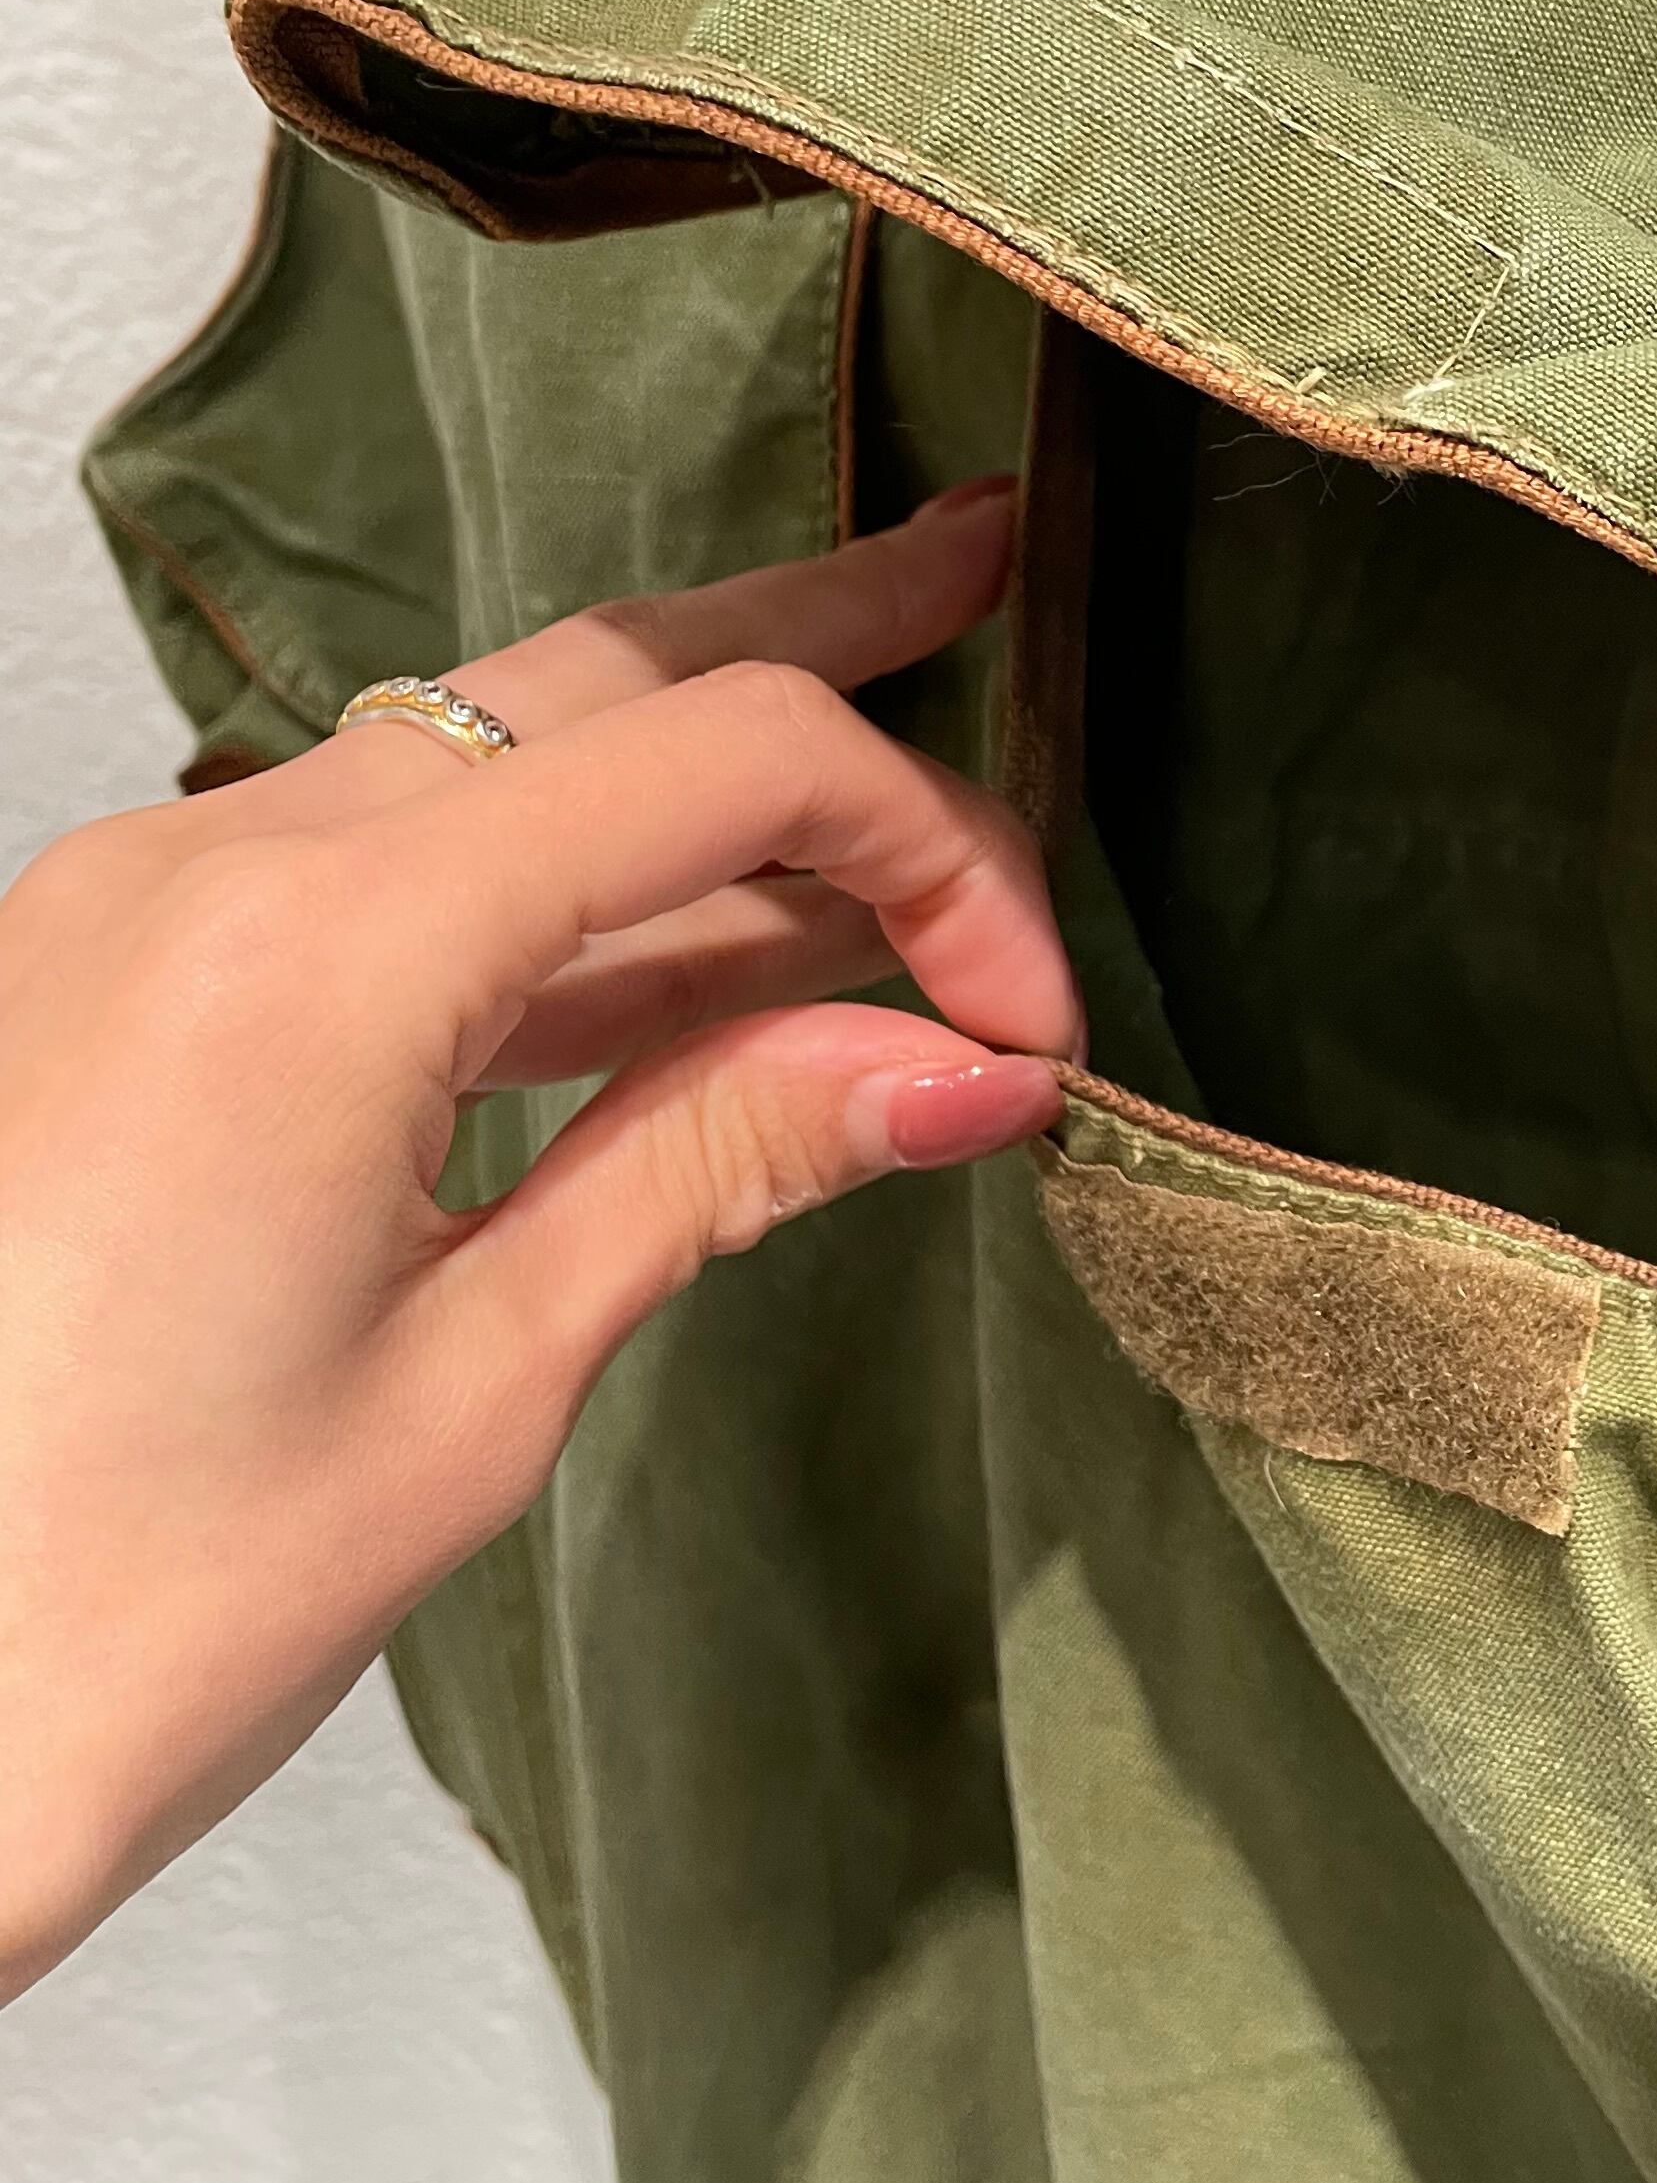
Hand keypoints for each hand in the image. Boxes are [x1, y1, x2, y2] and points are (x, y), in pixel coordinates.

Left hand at [0, 483, 1075, 2002]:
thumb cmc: (119, 1613)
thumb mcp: (477, 1387)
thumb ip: (718, 1163)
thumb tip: (964, 1065)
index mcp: (318, 952)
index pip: (718, 764)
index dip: (927, 851)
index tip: (1030, 1017)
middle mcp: (210, 865)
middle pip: (590, 675)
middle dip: (807, 636)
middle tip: (981, 568)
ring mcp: (135, 904)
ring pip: (478, 749)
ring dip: (684, 774)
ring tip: (873, 786)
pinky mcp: (101, 975)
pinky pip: (371, 857)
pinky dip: (547, 878)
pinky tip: (680, 940)